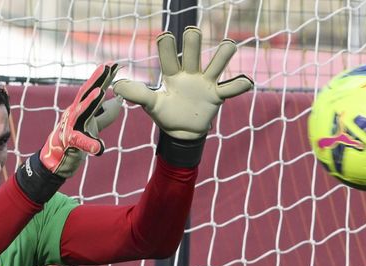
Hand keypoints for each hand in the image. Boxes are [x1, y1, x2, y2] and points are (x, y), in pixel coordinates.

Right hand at [40, 64, 119, 176]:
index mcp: (81, 108)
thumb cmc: (74, 141)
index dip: (103, 77)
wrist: (55, 160)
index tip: (114, 64)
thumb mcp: (92, 126)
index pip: (93, 90)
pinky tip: (99, 147)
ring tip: (100, 92)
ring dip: (90, 102)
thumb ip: (105, 114)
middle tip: (106, 66)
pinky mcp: (69, 142)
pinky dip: (89, 144)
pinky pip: (79, 143)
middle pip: (85, 94)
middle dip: (96, 80)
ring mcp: (70, 126)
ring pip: (80, 112)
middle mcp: (74, 113)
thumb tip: (118, 100)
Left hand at [113, 26, 252, 140]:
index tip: (164, 37)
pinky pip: (230, 89)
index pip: (169, 55)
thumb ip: (137, 94)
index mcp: (172, 73)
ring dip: (223, 55)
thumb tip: (118, 87)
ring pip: (217, 63)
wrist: (182, 132)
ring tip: (227, 46)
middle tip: (192, 33)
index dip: (166, 45)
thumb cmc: (166, 113)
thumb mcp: (151, 104)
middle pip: (193, 51)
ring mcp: (205, 82)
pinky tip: (247, 82)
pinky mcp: (217, 96)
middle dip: (192, 41)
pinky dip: (239, 85)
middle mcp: (190, 72)